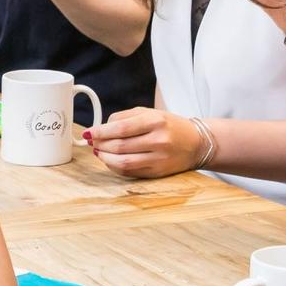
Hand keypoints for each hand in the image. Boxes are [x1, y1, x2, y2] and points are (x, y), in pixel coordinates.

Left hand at [83, 107, 206, 177]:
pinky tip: (110, 160)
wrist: (197, 143)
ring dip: (105, 158)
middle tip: (92, 142)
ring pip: (123, 162)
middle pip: (119, 146)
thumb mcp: (150, 113)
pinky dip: (115, 167)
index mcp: (155, 121)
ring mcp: (159, 159)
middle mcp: (158, 140)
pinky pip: (130, 172)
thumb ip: (125, 117)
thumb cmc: (170, 126)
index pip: (121, 128)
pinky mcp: (158, 173)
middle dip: (100, 144)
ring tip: (99, 151)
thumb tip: (102, 126)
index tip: (89, 132)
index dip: (100, 132)